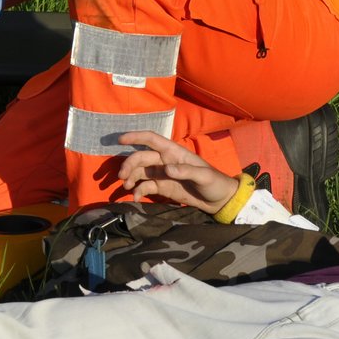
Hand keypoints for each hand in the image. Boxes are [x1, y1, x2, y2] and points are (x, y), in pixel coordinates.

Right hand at [116, 130, 239, 212]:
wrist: (219, 200)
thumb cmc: (214, 182)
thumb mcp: (204, 176)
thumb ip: (186, 171)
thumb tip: (166, 169)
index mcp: (173, 152)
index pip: (151, 139)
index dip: (136, 137)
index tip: (120, 139)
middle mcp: (164, 161)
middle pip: (141, 157)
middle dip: (129, 164)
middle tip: (121, 177)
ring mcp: (161, 174)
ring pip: (139, 172)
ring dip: (130, 177)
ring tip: (126, 186)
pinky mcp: (161, 188)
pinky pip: (144, 187)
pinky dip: (137, 191)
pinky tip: (135, 198)